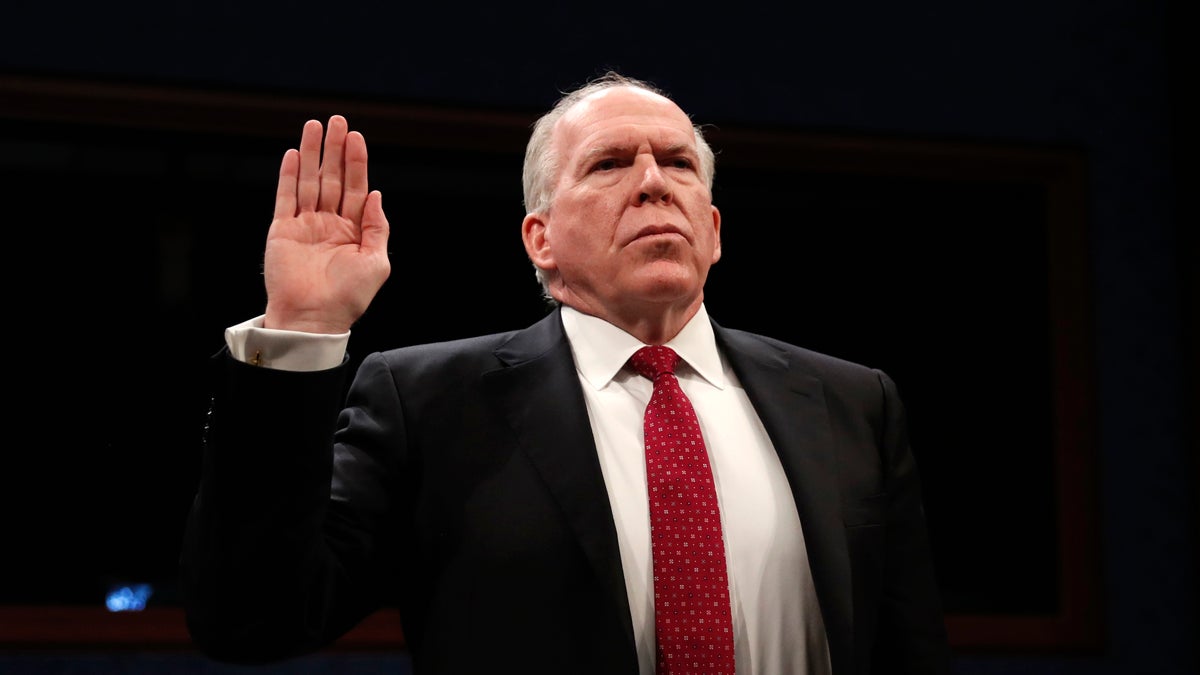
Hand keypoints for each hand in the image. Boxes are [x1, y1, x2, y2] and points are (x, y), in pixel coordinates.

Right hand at [262, 115, 390, 333]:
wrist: (314, 318)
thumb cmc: (348, 297)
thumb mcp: (376, 263)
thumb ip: (377, 227)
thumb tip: (377, 195)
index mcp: (354, 231)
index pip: (356, 188)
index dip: (356, 162)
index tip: (356, 137)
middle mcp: (329, 224)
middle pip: (333, 178)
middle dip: (334, 150)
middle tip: (336, 120)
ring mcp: (305, 225)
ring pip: (308, 181)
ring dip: (311, 154)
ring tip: (314, 126)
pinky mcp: (282, 231)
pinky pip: (285, 197)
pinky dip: (288, 175)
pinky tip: (292, 154)